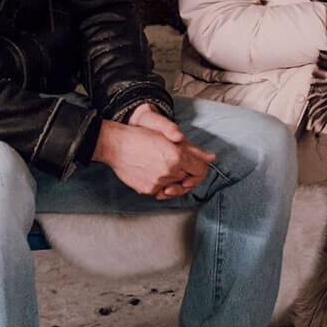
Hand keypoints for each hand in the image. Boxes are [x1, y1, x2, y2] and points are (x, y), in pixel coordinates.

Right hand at [94, 112, 214, 197]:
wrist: (115, 145)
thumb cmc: (142, 136)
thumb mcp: (169, 137)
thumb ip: (193, 149)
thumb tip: (211, 157)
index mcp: (177, 156)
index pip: (200, 170)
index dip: (199, 167)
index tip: (193, 165)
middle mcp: (170, 171)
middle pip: (188, 178)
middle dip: (185, 172)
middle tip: (173, 163)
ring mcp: (159, 182)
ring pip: (174, 185)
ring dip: (172, 178)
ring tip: (162, 167)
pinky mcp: (148, 189)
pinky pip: (160, 190)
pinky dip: (160, 184)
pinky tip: (152, 172)